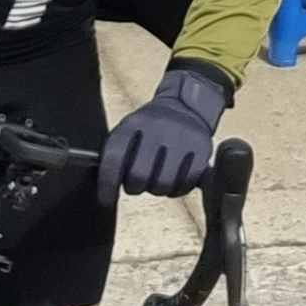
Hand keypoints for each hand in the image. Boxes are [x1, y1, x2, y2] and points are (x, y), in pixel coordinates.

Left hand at [98, 62, 231, 200]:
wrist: (186, 106)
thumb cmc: (151, 126)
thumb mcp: (129, 129)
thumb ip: (115, 154)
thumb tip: (104, 187)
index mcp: (134, 123)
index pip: (114, 157)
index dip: (107, 183)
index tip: (106, 198)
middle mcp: (158, 128)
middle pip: (139, 176)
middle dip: (135, 186)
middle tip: (137, 183)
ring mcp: (182, 138)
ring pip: (163, 184)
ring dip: (156, 189)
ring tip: (157, 177)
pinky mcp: (202, 149)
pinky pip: (185, 184)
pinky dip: (177, 189)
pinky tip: (174, 178)